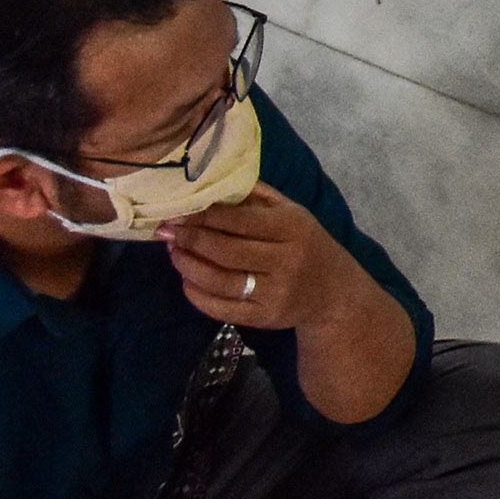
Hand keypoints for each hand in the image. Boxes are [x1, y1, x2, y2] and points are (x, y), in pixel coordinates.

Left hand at [165, 189, 380, 333]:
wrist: (332, 293)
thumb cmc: (304, 243)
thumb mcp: (290, 212)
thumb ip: (254, 196)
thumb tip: (208, 181)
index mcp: (292, 227)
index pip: (239, 220)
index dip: (203, 215)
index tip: (177, 211)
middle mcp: (287, 260)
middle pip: (226, 250)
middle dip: (190, 239)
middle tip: (167, 231)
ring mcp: (276, 292)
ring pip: (220, 280)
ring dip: (188, 265)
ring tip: (173, 252)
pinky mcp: (265, 318)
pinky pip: (222, 308)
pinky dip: (197, 295)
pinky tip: (186, 280)